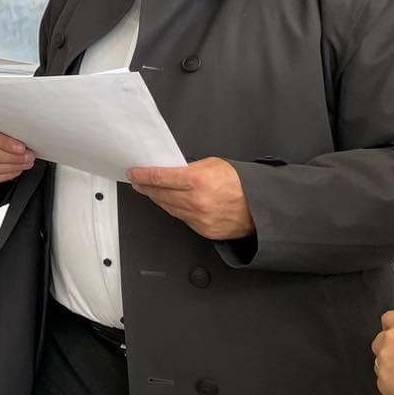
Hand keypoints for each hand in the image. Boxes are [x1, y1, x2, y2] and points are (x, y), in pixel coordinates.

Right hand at [0, 121, 35, 185]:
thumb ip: (8, 131)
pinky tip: (17, 170)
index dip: (5, 143)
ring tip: (25, 163)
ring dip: (12, 167)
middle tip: (28, 157)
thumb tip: (24, 137)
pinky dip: (7, 175)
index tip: (21, 147)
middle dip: (12, 157)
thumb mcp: (2, 129)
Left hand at [127, 158, 253, 240]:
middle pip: (160, 194)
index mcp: (197, 181)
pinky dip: (174, 210)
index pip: (160, 178)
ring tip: (150, 191)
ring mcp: (199, 218)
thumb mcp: (212, 164)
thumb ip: (188, 169)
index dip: (143, 175)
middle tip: (138, 181)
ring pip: (168, 208)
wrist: (260, 206)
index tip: (133, 173)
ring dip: (157, 199)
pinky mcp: (203, 230)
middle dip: (147, 187)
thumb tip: (169, 171)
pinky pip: (182, 218)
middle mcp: (196, 202)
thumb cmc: (239, 182)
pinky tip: (169, 203)